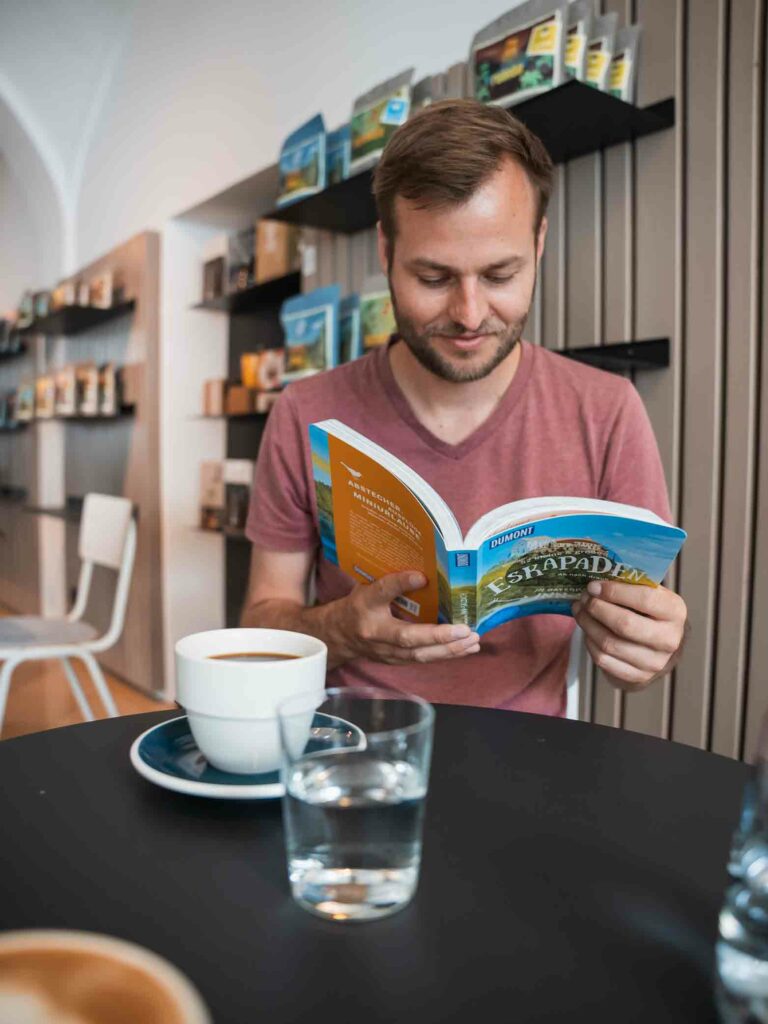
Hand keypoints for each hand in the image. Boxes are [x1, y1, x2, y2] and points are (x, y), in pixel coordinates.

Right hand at [327, 570, 480, 666]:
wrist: (338, 636)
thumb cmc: (359, 606)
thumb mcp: (368, 587)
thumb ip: (392, 582)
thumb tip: (425, 573)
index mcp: (364, 606)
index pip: (381, 592)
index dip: (400, 584)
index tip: (421, 576)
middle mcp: (374, 632)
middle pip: (407, 637)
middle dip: (438, 636)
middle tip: (466, 630)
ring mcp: (385, 651)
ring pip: (419, 655)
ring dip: (449, 649)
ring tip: (473, 640)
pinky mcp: (396, 661)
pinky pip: (424, 659)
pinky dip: (446, 654)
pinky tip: (465, 648)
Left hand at [571, 580, 687, 690]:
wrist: (661, 646)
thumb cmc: (650, 611)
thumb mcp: (650, 592)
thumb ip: (631, 582)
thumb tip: (599, 569)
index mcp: (675, 611)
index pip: (644, 599)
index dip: (614, 591)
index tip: (593, 586)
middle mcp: (669, 639)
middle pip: (624, 624)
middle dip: (597, 608)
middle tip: (584, 598)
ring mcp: (654, 662)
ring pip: (609, 643)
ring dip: (588, 624)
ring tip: (580, 610)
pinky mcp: (637, 676)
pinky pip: (604, 660)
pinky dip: (589, 643)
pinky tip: (587, 630)